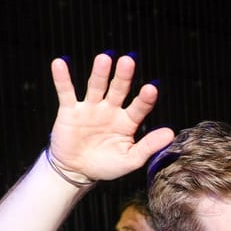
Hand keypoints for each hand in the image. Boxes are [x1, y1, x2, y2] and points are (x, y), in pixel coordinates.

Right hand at [48, 54, 175, 181]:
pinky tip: (60, 63)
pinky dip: (62, 78)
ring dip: (100, 73)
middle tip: (128, 61)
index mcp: (128, 121)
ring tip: (104, 59)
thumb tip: (170, 134)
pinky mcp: (70, 111)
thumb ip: (149, 146)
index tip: (151, 89)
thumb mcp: (130, 159)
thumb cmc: (106, 165)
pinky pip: (66, 92)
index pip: (139, 107)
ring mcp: (90, 108)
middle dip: (123, 76)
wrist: (77, 171)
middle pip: (119, 89)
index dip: (145, 98)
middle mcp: (110, 110)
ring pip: (96, 87)